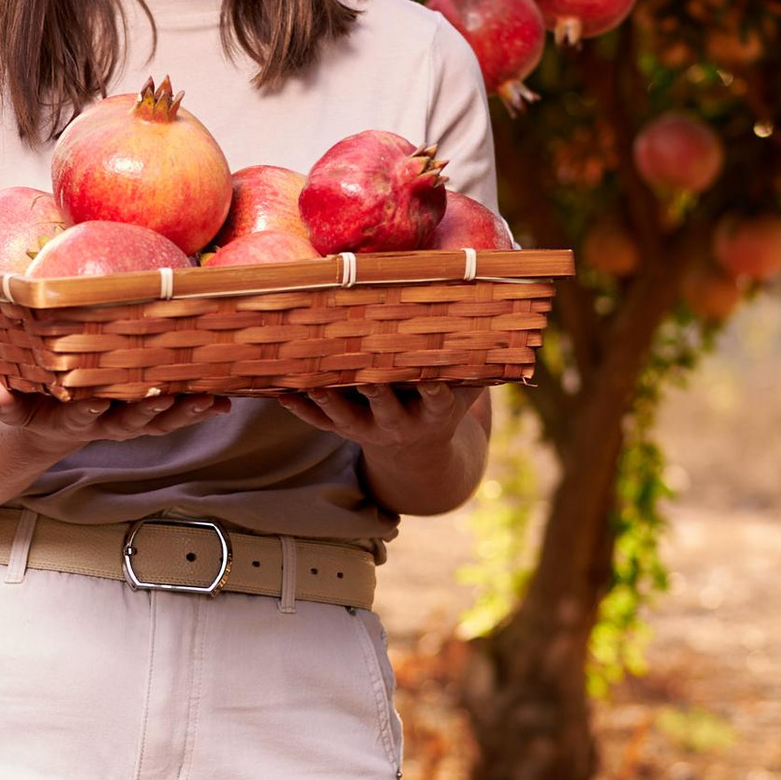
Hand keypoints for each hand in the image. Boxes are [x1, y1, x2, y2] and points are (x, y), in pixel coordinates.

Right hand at [0, 378, 224, 458]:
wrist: (48, 429)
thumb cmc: (31, 408)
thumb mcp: (11, 409)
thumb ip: (1, 403)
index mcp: (69, 420)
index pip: (79, 416)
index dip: (87, 412)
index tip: (95, 403)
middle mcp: (103, 425)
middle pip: (129, 422)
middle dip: (150, 411)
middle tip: (167, 397)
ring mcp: (127, 423)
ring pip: (159, 421)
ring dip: (185, 412)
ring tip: (211, 400)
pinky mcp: (145, 416)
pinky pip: (174, 414)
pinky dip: (199, 409)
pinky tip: (224, 401)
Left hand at [272, 381, 488, 464]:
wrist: (417, 456)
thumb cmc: (444, 406)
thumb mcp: (466, 392)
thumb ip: (478, 365)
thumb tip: (504, 323)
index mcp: (434, 414)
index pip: (437, 398)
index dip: (435, 388)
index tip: (433, 373)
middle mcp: (399, 424)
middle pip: (384, 404)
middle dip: (374, 388)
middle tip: (363, 368)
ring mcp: (367, 429)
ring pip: (343, 414)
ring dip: (325, 395)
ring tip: (305, 375)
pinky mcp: (342, 430)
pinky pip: (316, 420)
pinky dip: (297, 405)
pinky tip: (276, 388)